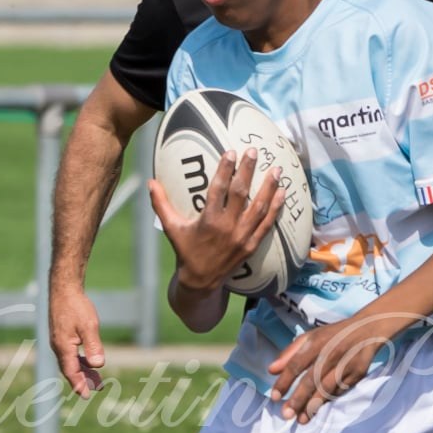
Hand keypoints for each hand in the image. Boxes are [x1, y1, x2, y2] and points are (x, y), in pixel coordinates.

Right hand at [49, 282, 105, 397]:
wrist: (64, 288)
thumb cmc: (76, 306)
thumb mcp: (89, 326)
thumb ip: (93, 346)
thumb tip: (98, 365)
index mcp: (63, 347)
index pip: (71, 372)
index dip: (79, 384)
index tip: (85, 396)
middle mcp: (58, 346)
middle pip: (69, 370)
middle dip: (81, 381)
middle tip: (94, 390)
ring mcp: (58, 341)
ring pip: (69, 362)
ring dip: (81, 371)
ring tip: (94, 379)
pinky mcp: (60, 335)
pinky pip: (69, 354)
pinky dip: (78, 361)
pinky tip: (87, 361)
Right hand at [148, 149, 284, 292]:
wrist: (201, 281)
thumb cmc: (185, 250)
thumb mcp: (171, 228)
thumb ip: (161, 204)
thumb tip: (150, 182)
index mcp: (208, 221)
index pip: (218, 189)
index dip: (225, 169)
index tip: (231, 152)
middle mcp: (227, 227)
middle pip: (240, 193)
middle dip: (247, 170)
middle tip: (253, 152)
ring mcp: (242, 236)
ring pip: (259, 207)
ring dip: (269, 187)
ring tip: (276, 169)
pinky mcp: (252, 245)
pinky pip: (267, 224)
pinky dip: (275, 208)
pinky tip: (282, 192)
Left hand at [267, 314, 396, 423]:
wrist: (367, 330)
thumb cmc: (333, 335)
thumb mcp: (310, 337)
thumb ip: (289, 353)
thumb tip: (272, 370)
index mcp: (315, 343)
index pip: (296, 364)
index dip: (284, 381)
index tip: (275, 397)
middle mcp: (330, 354)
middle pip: (311, 380)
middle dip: (298, 399)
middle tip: (286, 414)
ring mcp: (345, 365)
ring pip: (326, 389)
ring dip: (313, 406)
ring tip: (301, 419)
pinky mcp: (357, 374)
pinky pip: (339, 391)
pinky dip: (328, 401)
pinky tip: (317, 410)